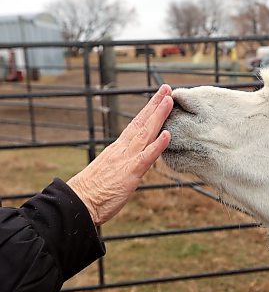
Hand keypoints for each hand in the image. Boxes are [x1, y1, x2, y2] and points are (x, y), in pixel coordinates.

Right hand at [67, 84, 172, 225]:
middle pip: (141, 123)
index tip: (158, 98)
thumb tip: (135, 162)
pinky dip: (157, 145)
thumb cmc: (93, 193)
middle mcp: (122, 150)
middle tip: (166, 88)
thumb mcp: (111, 173)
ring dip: (158, 116)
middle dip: (155, 105)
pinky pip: (146, 157)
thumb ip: (124, 164)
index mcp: (118, 149)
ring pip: (145, 133)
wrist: (77, 203)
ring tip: (169, 100)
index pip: (135, 126)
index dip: (148, 111)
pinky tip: (168, 134)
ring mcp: (126, 159)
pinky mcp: (130, 173)